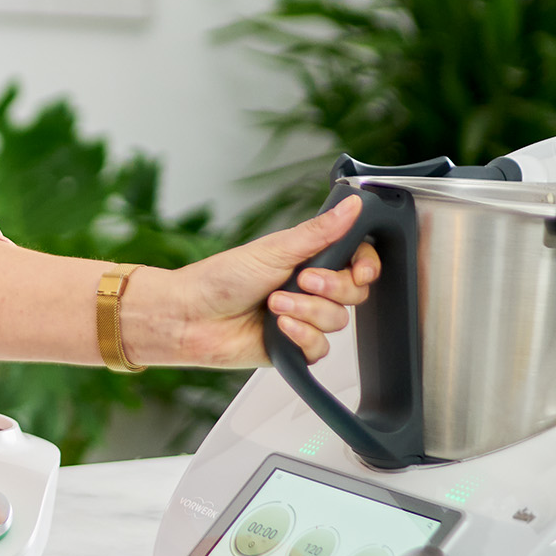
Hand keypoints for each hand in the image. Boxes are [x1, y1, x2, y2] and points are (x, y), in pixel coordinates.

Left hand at [132, 195, 381, 367]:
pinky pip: (321, 349)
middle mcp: (309, 290)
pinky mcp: (294, 347)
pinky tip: (279, 328)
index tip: (360, 271)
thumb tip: (352, 205)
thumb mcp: (274, 249)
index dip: (365, 267)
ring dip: (306, 311)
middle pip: (354, 293)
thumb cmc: (220, 279)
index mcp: (307, 259)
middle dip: (330, 288)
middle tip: (301, 281)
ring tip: (273, 304)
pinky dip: (302, 337)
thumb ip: (319, 232)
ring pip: (337, 321)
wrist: (190, 317)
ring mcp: (303, 319)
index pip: (357, 262)